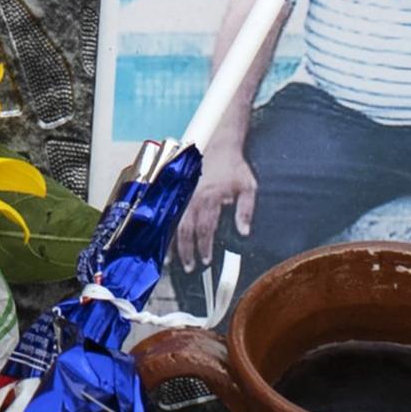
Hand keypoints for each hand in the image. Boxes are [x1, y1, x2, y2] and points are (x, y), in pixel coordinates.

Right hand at [175, 145, 255, 271]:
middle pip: (186, 230)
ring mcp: (182, 193)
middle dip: (186, 251)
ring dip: (172, 243)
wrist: (219, 143)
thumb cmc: (234, 167)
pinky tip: (162, 240)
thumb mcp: (248, 187)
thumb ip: (246, 211)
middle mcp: (193, 197)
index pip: (205, 229)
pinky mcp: (177, 190)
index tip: (206, 261)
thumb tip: (243, 233)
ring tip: (169, 261)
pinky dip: (165, 228)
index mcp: (210, 198)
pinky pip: (169, 213)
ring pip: (173, 223)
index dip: (204, 247)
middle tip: (189, 267)